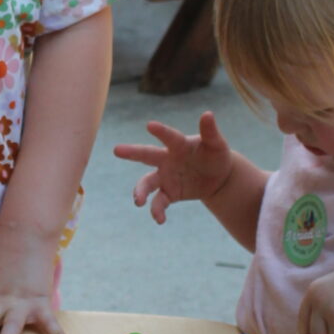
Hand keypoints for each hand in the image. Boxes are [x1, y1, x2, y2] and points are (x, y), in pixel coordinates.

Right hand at [114, 112, 235, 224]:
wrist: (217, 177)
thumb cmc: (215, 155)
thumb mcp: (216, 144)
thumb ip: (210, 131)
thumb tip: (208, 114)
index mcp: (178, 144)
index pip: (169, 137)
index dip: (161, 131)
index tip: (149, 125)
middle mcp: (166, 159)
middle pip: (146, 155)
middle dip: (132, 153)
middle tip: (117, 150)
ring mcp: (165, 176)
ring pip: (147, 183)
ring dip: (140, 191)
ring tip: (138, 201)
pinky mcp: (169, 193)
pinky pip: (159, 202)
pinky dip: (157, 211)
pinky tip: (160, 220)